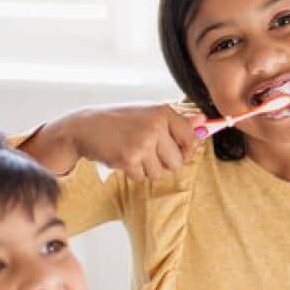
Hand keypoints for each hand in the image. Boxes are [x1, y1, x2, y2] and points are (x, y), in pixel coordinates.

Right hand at [61, 103, 204, 181]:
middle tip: (150, 153)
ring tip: (135, 153)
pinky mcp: (129, 159)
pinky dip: (135, 173)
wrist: (85, 127)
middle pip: (178, 162)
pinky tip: (125, 158)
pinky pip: (143, 178)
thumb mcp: (148, 113)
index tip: (179, 150)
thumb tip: (204, 121)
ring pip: (160, 172)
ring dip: (148, 169)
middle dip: (165, 163)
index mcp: (163, 112)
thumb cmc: (119, 120)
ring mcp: (142, 143)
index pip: (191, 138)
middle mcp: (155, 126)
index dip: (188, 149)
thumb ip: (176, 120)